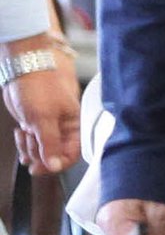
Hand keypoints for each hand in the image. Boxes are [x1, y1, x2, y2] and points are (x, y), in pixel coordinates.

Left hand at [3, 57, 80, 173]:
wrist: (25, 65)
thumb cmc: (40, 86)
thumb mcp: (44, 118)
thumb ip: (50, 144)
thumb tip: (54, 166)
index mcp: (74, 127)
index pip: (71, 155)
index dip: (56, 164)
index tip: (40, 168)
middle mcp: (64, 130)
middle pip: (54, 156)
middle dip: (39, 154)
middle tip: (28, 146)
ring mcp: (49, 127)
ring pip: (41, 150)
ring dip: (29, 148)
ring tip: (23, 135)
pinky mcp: (36, 124)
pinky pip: (31, 142)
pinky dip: (23, 143)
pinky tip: (20, 135)